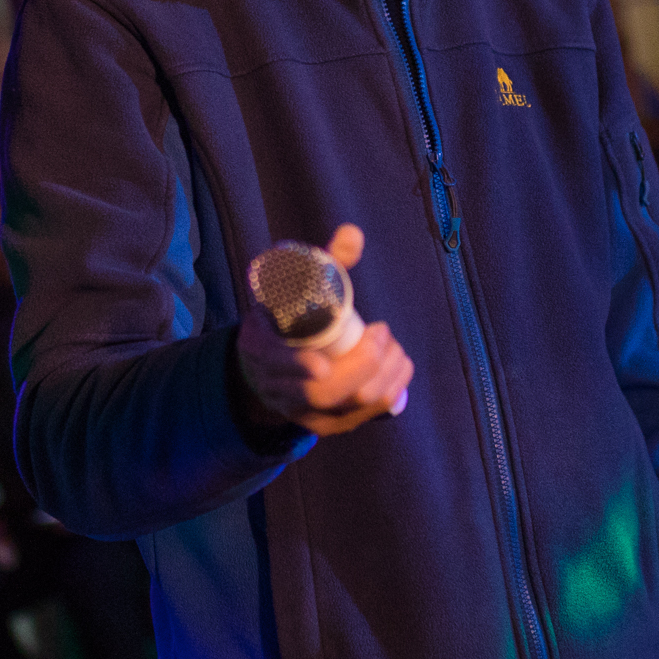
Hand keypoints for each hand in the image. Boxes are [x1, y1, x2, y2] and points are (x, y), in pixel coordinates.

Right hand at [234, 225, 413, 436]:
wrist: (267, 369)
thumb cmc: (285, 319)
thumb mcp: (291, 289)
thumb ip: (324, 262)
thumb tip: (353, 233)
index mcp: (259, 352)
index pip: (276, 364)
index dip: (299, 364)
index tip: (324, 358)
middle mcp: (278, 390)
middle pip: (323, 391)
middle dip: (363, 362)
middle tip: (381, 331)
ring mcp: (305, 413)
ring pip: (351, 405)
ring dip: (384, 373)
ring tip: (393, 345)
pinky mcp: (330, 424)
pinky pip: (366, 416)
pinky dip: (392, 390)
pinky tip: (399, 367)